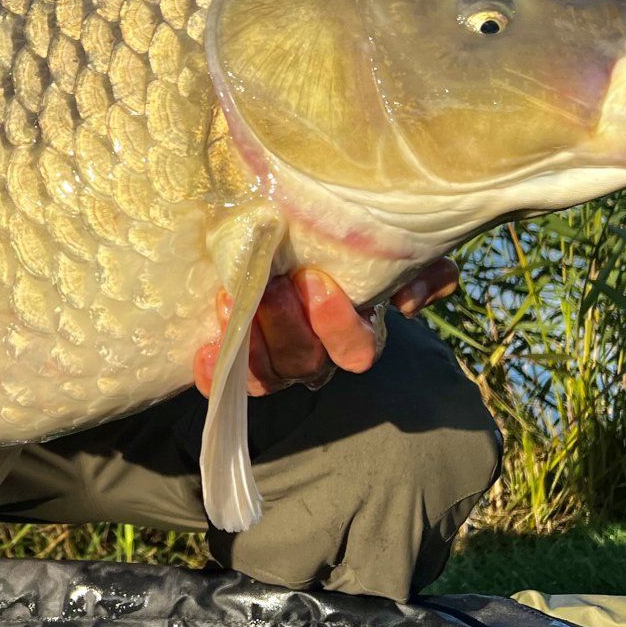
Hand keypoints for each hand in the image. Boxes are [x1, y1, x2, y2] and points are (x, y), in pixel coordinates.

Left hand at [194, 258, 457, 398]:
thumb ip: (419, 266)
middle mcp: (317, 355)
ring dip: (249, 338)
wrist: (281, 246)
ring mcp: (275, 362)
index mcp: (355, 334)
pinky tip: (206, 346)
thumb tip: (410, 296)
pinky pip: (224, 380)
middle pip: (305, 361)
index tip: (316, 280)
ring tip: (230, 297)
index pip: (356, 350)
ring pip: (266, 373)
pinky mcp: (237, 360)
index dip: (338, 324)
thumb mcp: (386, 248)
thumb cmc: (342, 249)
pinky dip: (214, 370)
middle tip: (272, 283)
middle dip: (286, 323)